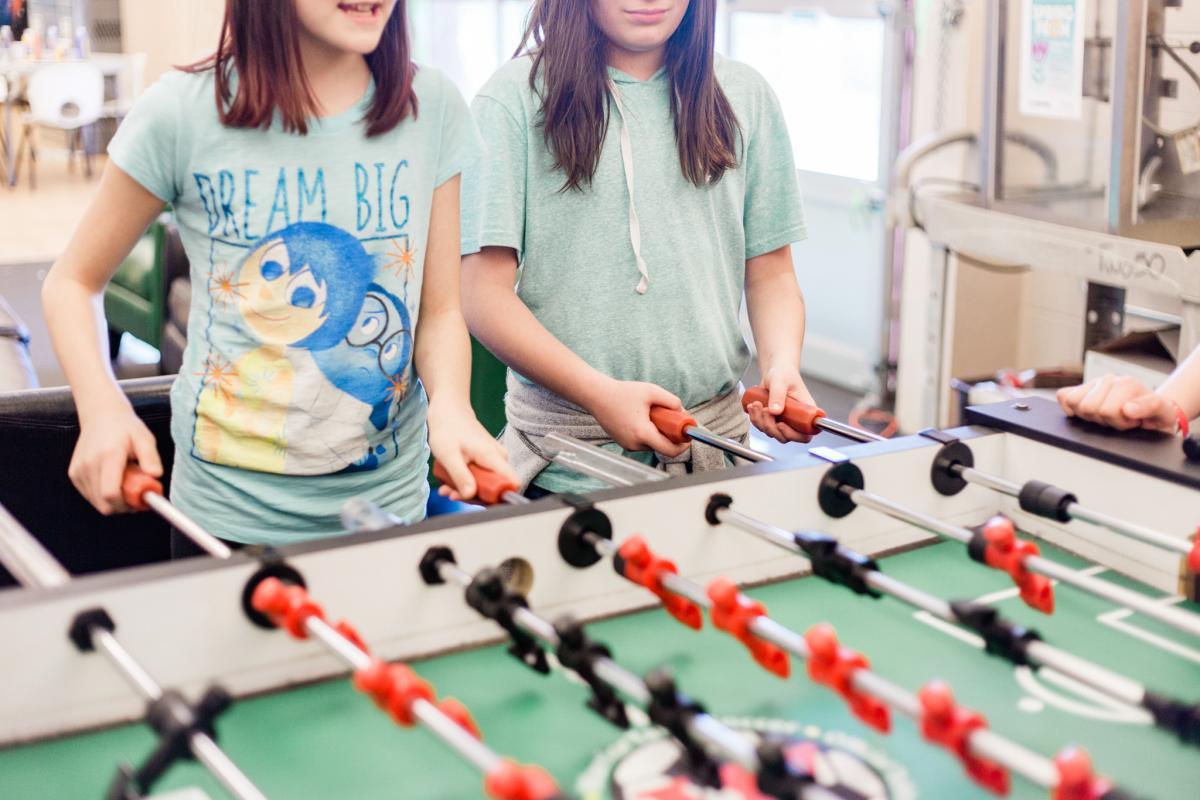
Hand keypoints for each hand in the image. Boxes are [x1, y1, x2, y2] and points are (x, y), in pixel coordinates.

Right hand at [69, 402, 161, 513]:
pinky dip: (102, 495)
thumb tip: (155, 476)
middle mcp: (89, 464)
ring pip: (96, 502)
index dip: (126, 504)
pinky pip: (89, 496)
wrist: (101, 415)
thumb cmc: (126, 427)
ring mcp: (78, 470)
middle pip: (103, 503)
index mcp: (108, 456)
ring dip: (113, 500)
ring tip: (124, 482)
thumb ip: (151, 458)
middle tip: (136, 495)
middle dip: (122, 506)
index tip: (140, 501)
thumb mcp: (145, 438)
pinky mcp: (74, 474)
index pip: (110, 493)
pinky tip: (112, 479)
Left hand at [428, 399, 515, 501]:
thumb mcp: (448, 454)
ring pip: (487, 484)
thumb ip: (460, 475)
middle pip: (496, 488)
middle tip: (452, 494)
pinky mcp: (489, 459)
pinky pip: (482, 477)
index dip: (496, 497)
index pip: (512, 483)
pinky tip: (450, 482)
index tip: (474, 499)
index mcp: (493, 456)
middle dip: (473, 496)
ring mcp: (495, 458)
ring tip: (446, 488)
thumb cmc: (448, 428)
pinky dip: (466, 482)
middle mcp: (499, 458)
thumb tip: (470, 495)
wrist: (449, 410)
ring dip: (466, 491)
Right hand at [588, 378, 689, 456]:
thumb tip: (683, 412)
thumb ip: (672, 401)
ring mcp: (628, 445)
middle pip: (662, 447)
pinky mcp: (623, 443)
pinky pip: (642, 442)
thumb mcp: (652, 391)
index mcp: (643, 434)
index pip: (670, 450)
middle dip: (670, 435)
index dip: (683, 445)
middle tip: (671, 419)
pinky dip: (648, 433)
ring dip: (658, 433)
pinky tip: (643, 418)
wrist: (596, 396)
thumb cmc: (622, 393)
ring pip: (652, 444)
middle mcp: (635, 444)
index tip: (687, 435)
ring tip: (653, 415)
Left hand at [746, 365, 815, 442]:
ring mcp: (785, 421)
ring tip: (756, 404)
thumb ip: (778, 394)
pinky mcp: (773, 420)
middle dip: (770, 426)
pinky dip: (755, 419)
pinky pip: (763, 427)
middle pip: (785, 437)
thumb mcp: (780, 380)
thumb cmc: (783, 373)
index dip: (793, 435)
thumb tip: (775, 412)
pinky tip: (752, 406)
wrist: (775, 371)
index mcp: (806, 412)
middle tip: (764, 409)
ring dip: (760, 422)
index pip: (805, 435)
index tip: (780, 424)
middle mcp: (796, 420)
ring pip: (771, 433)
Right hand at [1056, 375, 1178, 431]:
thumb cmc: (1154, 415)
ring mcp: (1094, 383)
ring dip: (1089, 417)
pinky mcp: (1081, 389)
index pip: (1107, 410)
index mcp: (1126, 383)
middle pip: (1088, 407)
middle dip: (1105, 421)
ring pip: (1074, 402)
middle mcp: (1108, 379)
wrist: (1150, 412)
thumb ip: (1148, 407)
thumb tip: (1127, 408)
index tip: (1133, 422)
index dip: (1120, 423)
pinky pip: (1063, 395)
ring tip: (1108, 417)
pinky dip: (1069, 408)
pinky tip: (1087, 413)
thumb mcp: (1162, 413)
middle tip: (1120, 420)